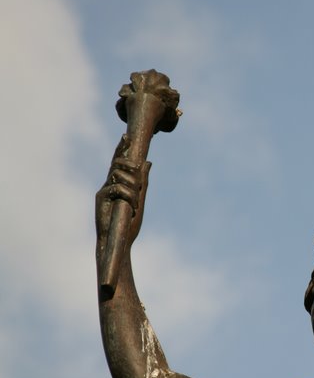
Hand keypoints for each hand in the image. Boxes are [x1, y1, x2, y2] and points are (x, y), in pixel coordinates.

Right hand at [96, 137, 150, 253]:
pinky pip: (117, 187)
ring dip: (133, 185)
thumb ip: (143, 182)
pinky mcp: (101, 198)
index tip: (126, 136)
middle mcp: (108, 184)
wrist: (119, 242)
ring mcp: (104, 190)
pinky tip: (131, 207)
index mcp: (118, 184)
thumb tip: (148, 162)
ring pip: (118, 174)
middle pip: (117, 163)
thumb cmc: (128, 224)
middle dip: (130, 165)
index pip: (118, 161)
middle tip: (139, 175)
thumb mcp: (140, 200)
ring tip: (136, 202)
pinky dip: (128, 195)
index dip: (121, 147)